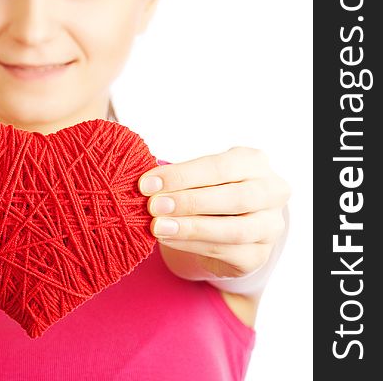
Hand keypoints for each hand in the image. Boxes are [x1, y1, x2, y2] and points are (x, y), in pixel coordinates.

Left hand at [139, 147, 290, 279]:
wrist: (230, 223)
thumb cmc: (210, 189)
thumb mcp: (200, 175)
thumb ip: (180, 178)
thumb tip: (147, 184)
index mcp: (254, 162)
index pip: (219, 167)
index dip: (182, 175)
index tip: (147, 183)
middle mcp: (271, 192)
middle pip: (233, 197)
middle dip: (189, 201)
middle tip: (153, 205)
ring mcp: (270, 226)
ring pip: (234, 229)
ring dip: (191, 228)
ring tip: (158, 226)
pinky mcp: (258, 256)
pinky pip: (227, 252)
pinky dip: (194, 245)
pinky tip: (169, 239)